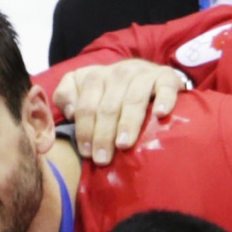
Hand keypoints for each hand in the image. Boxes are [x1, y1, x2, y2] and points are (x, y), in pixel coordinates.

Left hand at [53, 58, 184, 165]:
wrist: (142, 77)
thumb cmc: (105, 94)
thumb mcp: (79, 90)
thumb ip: (66, 96)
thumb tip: (69, 110)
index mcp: (93, 77)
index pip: (85, 107)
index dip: (84, 131)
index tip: (86, 153)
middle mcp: (118, 72)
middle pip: (107, 107)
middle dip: (103, 135)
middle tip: (102, 159)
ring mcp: (143, 73)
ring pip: (132, 100)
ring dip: (127, 124)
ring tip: (123, 145)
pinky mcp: (166, 76)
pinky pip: (165, 87)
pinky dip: (164, 99)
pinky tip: (160, 114)